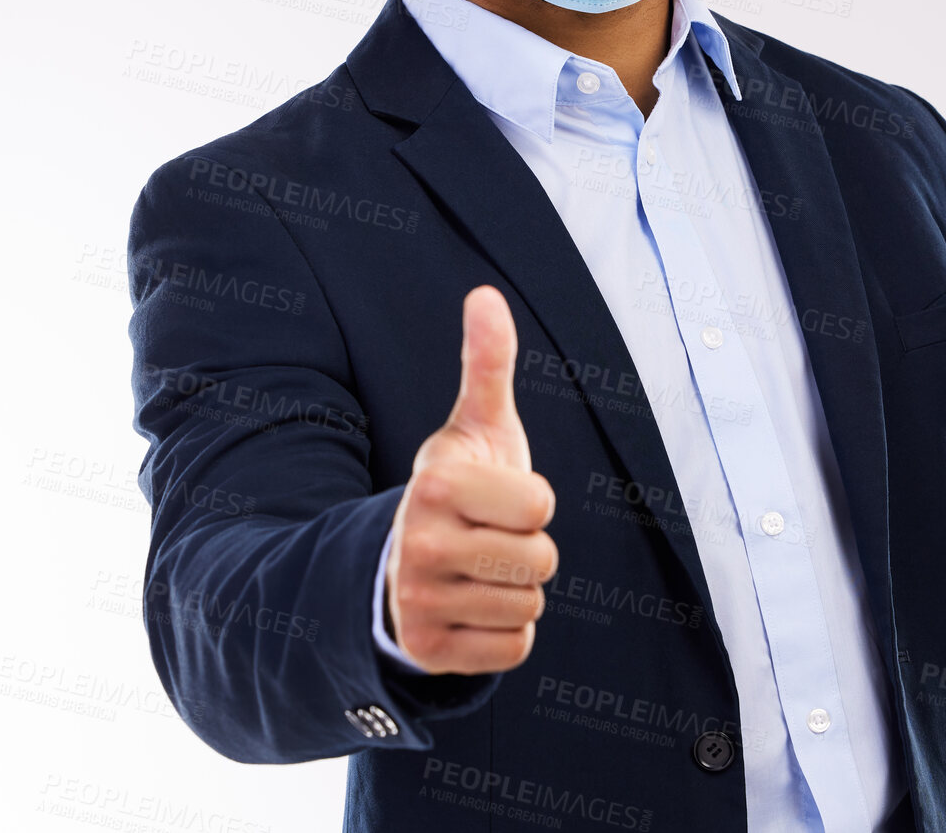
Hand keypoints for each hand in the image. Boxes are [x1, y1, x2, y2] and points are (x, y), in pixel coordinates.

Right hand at [384, 284, 557, 673]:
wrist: (404, 559)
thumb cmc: (462, 484)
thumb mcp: (477, 424)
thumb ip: (488, 362)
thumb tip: (485, 294)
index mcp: (436, 482)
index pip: (541, 507)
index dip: (532, 501)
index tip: (497, 495)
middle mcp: (418, 543)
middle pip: (541, 561)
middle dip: (529, 548)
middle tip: (491, 536)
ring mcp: (418, 601)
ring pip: (529, 605)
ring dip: (517, 590)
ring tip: (480, 569)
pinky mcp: (428, 651)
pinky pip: (515, 648)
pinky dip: (505, 632)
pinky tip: (473, 607)